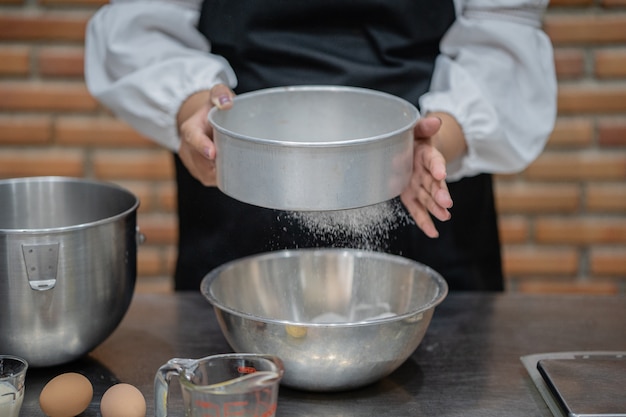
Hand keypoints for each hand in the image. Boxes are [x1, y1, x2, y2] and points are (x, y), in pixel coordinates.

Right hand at [177, 84, 234, 185]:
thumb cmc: (214, 109)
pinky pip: (209, 180)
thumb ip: (220, 94)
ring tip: (238, 165)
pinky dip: (222, 178)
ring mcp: (191, 162)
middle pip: (202, 162)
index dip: (202, 146)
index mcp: (190, 129)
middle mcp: (187, 147)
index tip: (213, 153)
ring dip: (222, 173)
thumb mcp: (217, 95)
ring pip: (206, 174)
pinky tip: (233, 171)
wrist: (205, 122)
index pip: (193, 138)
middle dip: (218, 165)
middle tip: (239, 164)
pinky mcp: (198, 173)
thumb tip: (227, 104)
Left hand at [400, 116, 453, 237]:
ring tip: (444, 216)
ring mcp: (419, 185)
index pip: (433, 160)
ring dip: (436, 208)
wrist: (410, 148)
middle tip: (447, 203)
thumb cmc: (412, 138)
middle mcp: (425, 172)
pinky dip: (424, 222)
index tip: (441, 173)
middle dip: (440, 193)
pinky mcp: (410, 196)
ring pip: (428, 198)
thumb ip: (423, 126)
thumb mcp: (415, 128)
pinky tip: (433, 233)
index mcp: (426, 154)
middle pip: (434, 183)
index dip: (437, 166)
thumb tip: (435, 120)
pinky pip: (417, 210)